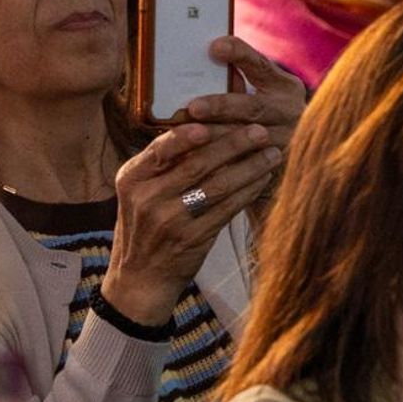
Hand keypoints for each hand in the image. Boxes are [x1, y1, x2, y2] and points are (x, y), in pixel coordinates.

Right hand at [106, 121, 281, 325]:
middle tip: (259, 131)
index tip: (213, 122)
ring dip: (249, 167)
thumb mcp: (138, 193)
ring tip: (271, 154)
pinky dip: (247, 192)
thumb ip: (161, 166)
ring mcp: (170, 220)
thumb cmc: (144, 227)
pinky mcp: (192, 239)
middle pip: (196, 164)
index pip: (161, 149)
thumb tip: (203, 128)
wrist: (139, 279)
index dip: (188, 135)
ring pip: (217, 186)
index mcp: (131, 178)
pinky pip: (226, 209)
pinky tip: (262, 180)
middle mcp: (147, 197)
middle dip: (232, 144)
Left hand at [184, 36, 305, 153]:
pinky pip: (243, 166)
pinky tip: (196, 160)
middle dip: (221, 106)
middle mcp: (288, 112)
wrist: (302, 151)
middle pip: (252, 107)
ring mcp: (284, 140)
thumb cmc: (267, 111)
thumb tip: (201, 62)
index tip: (215, 48)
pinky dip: (219, 163)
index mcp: (284, 86)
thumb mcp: (264, 90)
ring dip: (215, 137)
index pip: (260, 64)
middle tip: (194, 107)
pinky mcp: (274, 165)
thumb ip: (239, 80)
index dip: (239, 55)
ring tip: (188, 135)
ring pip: (245, 140)